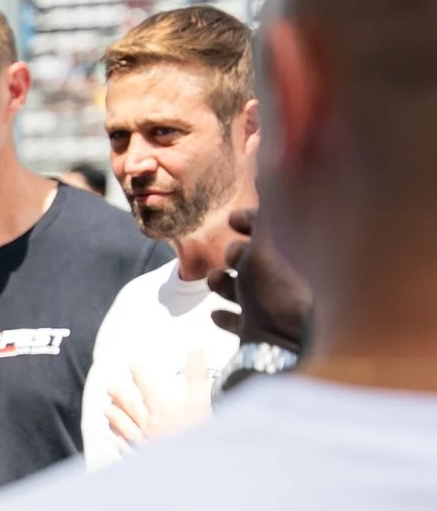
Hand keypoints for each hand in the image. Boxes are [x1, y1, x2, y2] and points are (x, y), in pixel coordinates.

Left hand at [104, 351, 215, 452]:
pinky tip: (112, 438)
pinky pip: (124, 447)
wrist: (188, 470)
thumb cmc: (197, 436)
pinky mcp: (140, 458)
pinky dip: (117, 440)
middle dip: (119, 395)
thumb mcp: (202, 404)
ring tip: (107, 409)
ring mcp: (142, 442)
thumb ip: (197, 377)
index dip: (139, 373)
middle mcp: (147, 425)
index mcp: (161, 409)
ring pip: (122, 426)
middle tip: (110, 387)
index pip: (147, 386)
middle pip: (129, 406)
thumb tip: (195, 352)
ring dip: (114, 416)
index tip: (132, 364)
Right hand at [209, 208, 311, 352]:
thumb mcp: (269, 238)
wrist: (292, 345)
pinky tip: (216, 314)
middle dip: (236, 255)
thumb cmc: (282, 288)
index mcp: (293, 255)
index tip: (232, 219)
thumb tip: (265, 165)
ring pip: (246, 291)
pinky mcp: (262, 336)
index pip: (273, 228)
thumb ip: (265, 206)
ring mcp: (276, 310)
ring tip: (216, 281)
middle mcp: (288, 281)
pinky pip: (241, 324)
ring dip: (225, 284)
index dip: (250, 220)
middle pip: (257, 261)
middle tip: (229, 257)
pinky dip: (228, 316)